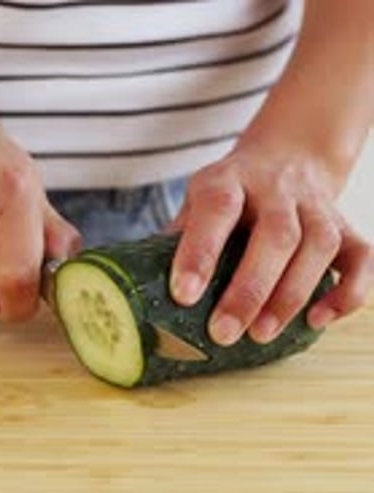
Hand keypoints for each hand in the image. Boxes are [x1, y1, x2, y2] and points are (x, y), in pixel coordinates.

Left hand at [169, 139, 373, 344]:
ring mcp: (317, 206)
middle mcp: (278, 189)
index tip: (183, 295)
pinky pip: (362, 259)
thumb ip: (179, 239)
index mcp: (230, 179)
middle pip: (276, 234)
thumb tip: (142, 293)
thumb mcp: (198, 201)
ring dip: (291, 295)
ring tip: (261, 335)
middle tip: (223, 333)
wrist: (290, 155)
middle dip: (250, 289)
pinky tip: (318, 321)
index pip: (217, 209)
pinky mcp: (346, 227)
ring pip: (319, 246)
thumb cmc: (233, 196)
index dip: (200, 252)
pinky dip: (346, 293)